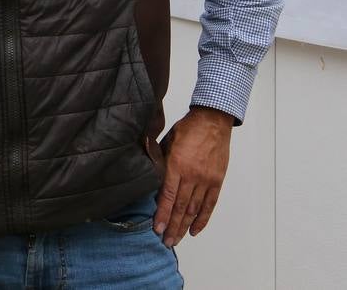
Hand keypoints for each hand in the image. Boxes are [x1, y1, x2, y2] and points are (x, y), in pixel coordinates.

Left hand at [154, 105, 233, 246]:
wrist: (212, 122)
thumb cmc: (186, 129)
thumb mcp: (165, 141)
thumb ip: (157, 160)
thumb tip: (147, 176)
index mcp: (177, 165)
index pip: (168, 195)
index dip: (161, 214)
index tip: (156, 228)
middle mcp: (193, 175)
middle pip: (181, 207)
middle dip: (172, 226)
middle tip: (165, 241)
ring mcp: (206, 180)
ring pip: (194, 209)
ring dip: (185, 226)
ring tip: (177, 239)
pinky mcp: (217, 181)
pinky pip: (210, 204)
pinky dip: (203, 219)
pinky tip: (195, 230)